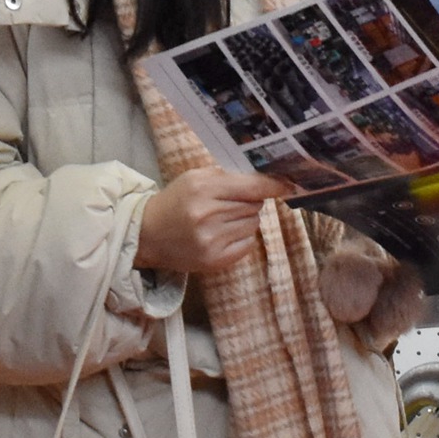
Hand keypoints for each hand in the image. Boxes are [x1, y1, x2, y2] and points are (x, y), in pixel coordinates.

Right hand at [136, 168, 289, 273]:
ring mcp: (212, 240)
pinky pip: (248, 243)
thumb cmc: (176, 201)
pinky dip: (242, 237)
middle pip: (254, 205)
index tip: (290, 184)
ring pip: (253, 223)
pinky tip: (222, 234)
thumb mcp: (195, 178)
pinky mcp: (216, 260)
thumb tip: (264, 178)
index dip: (273, 185)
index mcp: (203, 188)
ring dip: (245, 219)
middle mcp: (208, 214)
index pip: (251, 186)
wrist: (148, 235)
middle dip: (249, 202)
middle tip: (229, 203)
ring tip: (222, 219)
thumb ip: (227, 176)